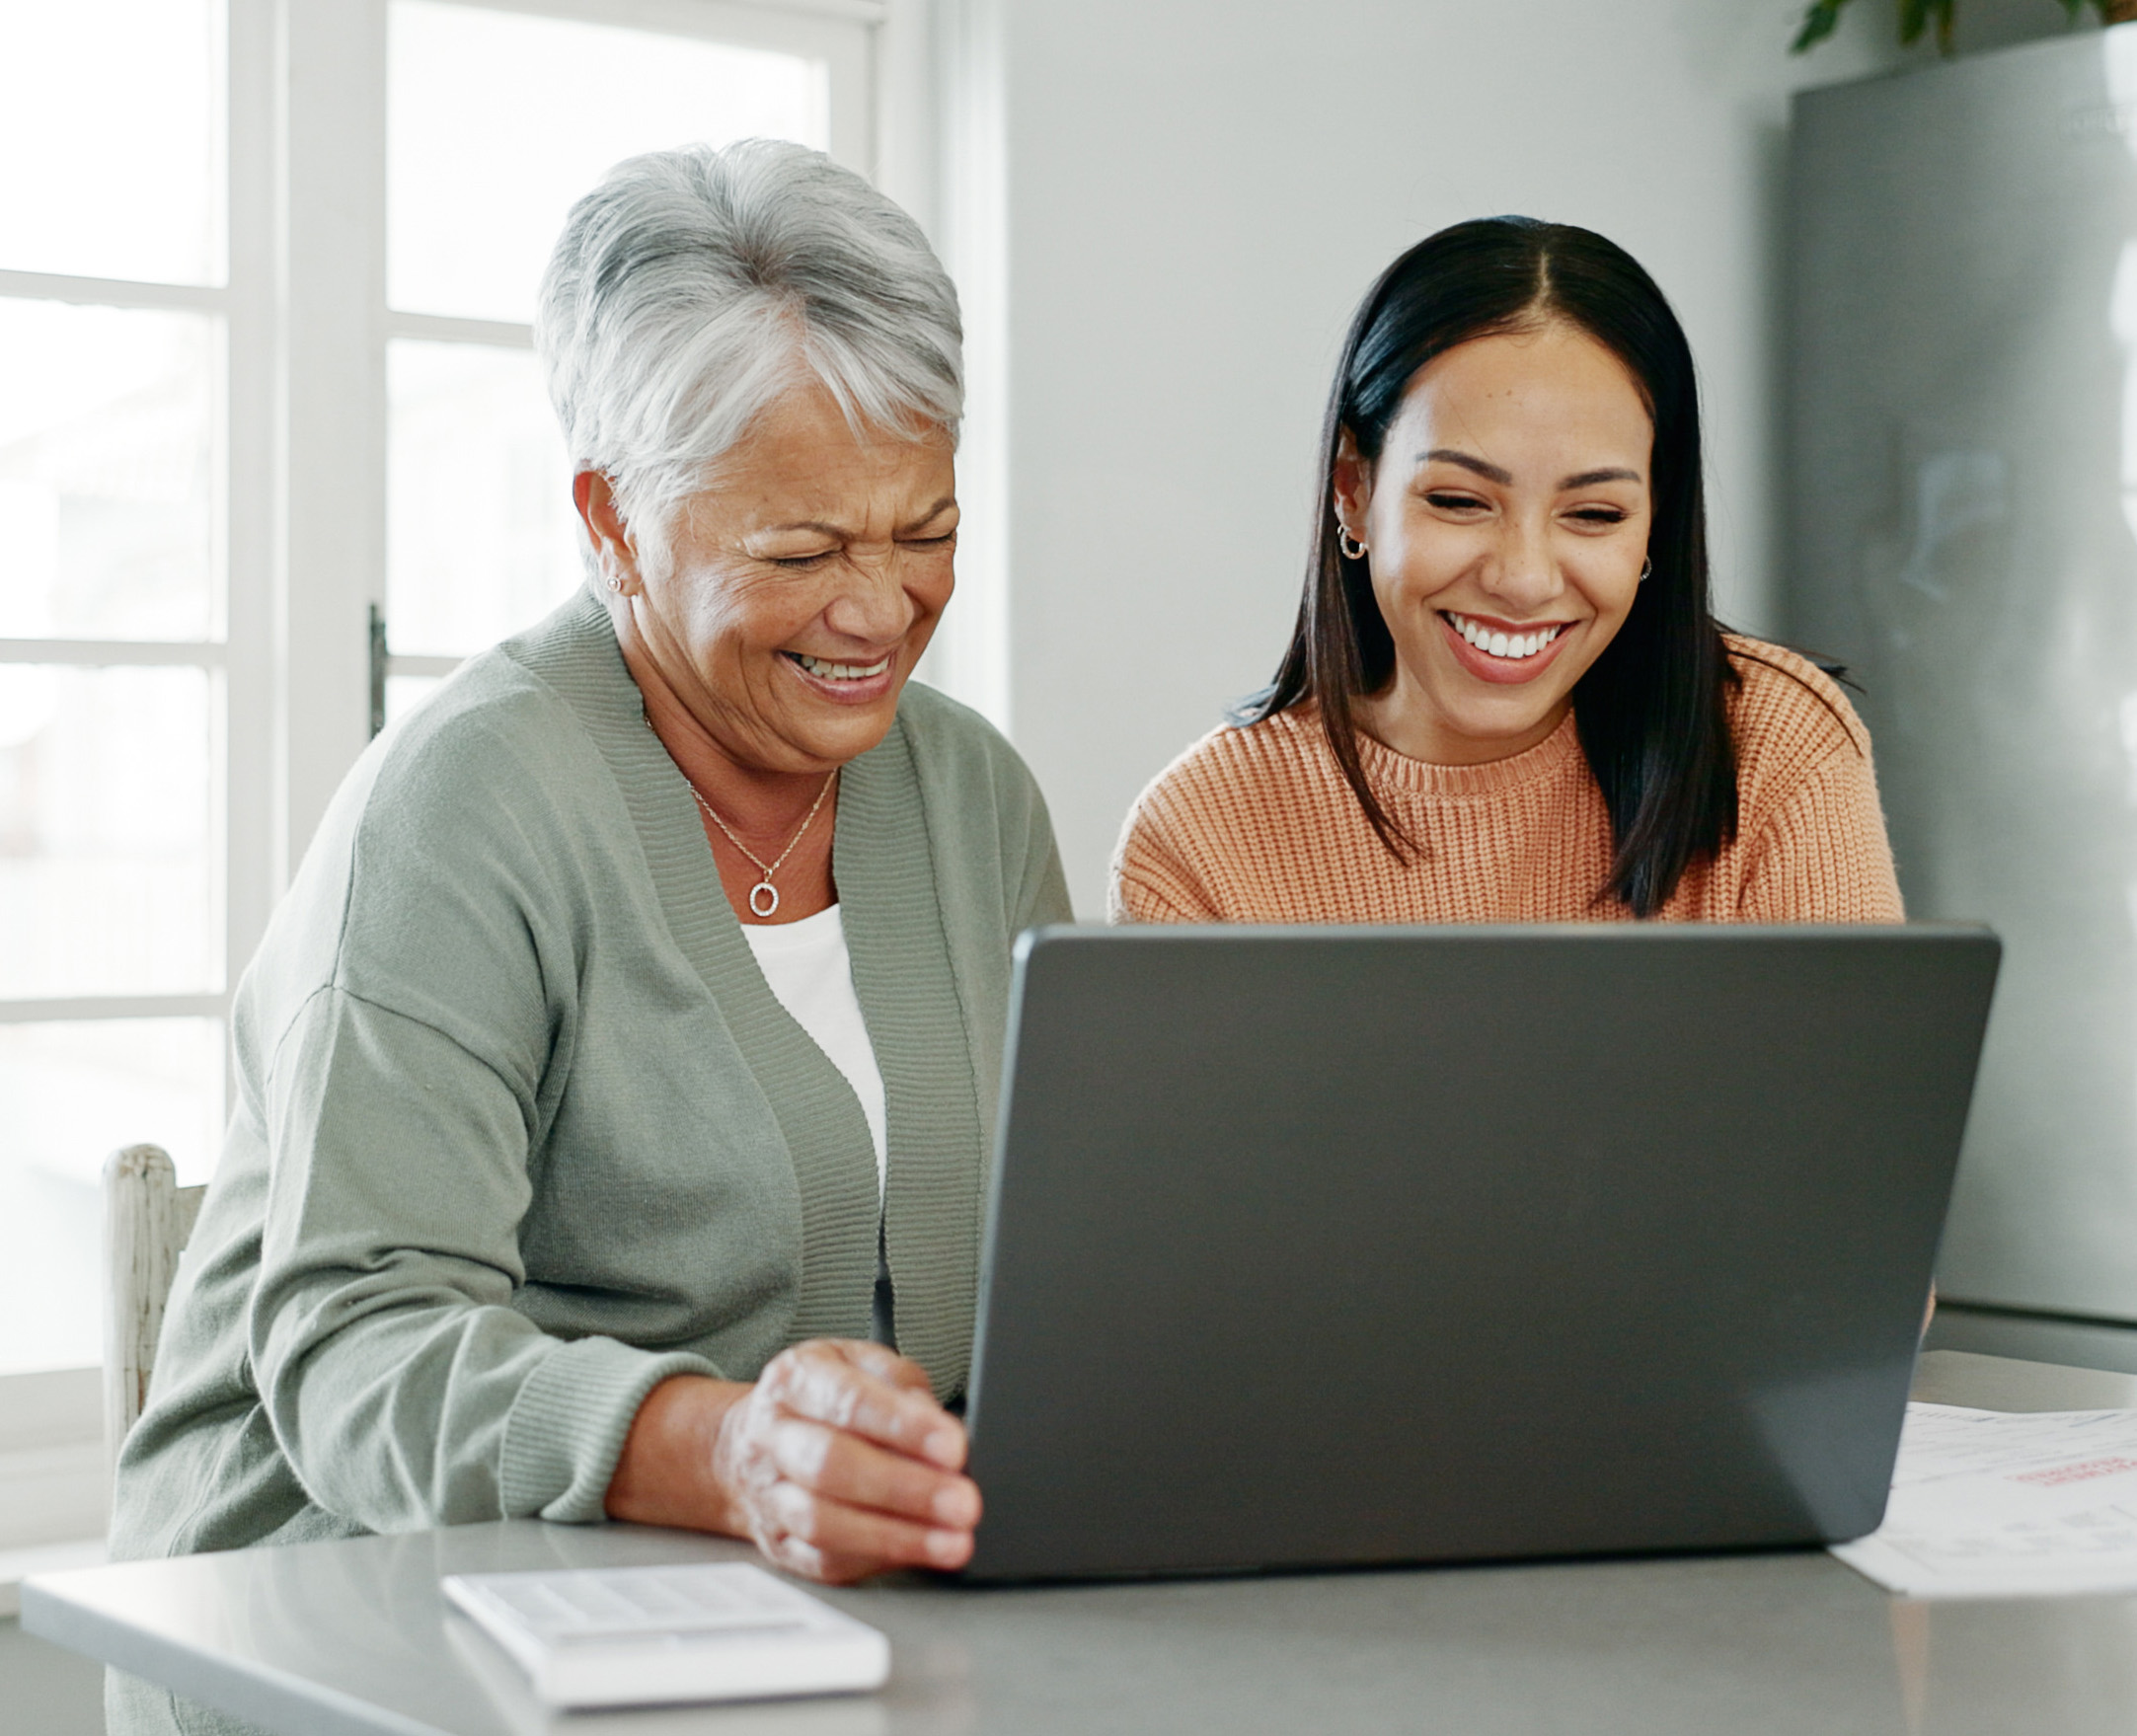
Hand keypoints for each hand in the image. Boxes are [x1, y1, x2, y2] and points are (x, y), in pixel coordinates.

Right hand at [605, 1341, 979, 1583]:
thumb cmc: (822, 1400)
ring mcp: (769, 1493)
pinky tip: (918, 1554)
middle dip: (905, 1487)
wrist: (753, 1441)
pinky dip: (876, 1561)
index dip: (903, 1427)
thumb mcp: (862, 1365)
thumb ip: (903, 1386)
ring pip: (823, 1522)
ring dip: (896, 1536)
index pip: (850, 1402)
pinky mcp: (778, 1543)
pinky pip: (823, 1560)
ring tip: (951, 1541)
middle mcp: (773, 1436)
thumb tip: (942, 1429)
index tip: (954, 1448)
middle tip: (962, 1502)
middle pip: (831, 1465)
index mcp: (796, 1380)